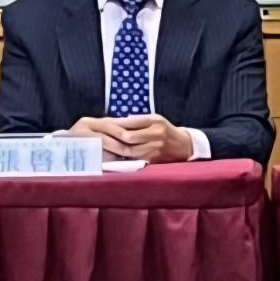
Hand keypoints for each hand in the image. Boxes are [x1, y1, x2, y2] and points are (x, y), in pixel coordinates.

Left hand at [68, 114, 194, 162]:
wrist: (184, 146)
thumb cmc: (165, 129)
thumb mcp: (154, 119)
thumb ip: (136, 120)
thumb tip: (114, 122)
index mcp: (155, 122)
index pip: (130, 123)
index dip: (114, 126)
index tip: (100, 127)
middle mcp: (156, 135)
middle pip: (128, 139)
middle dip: (111, 140)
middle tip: (96, 140)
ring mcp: (155, 150)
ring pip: (129, 152)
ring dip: (114, 151)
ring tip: (100, 149)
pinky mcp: (153, 161)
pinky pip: (134, 161)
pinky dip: (122, 160)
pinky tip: (112, 158)